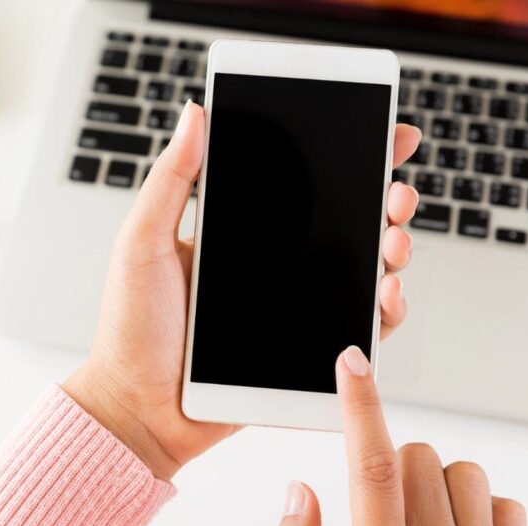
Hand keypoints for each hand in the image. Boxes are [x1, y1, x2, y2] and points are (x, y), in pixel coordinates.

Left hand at [64, 101, 422, 480]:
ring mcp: (290, 307)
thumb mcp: (142, 244)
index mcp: (237, 233)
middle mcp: (271, 265)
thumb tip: (195, 113)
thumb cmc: (131, 330)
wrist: (138, 409)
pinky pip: (355, 328)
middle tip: (396, 194)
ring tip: (395, 242)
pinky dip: (382, 313)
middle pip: (344, 224)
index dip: (346, 158)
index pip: (301, 184)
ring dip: (392, 251)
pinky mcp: (302, 351)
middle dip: (384, 203)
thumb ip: (170, 181)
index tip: (386, 135)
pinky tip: (386, 296)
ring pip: (360, 272)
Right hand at [269, 346, 527, 525]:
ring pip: (464, 473)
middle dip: (390, 461)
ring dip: (436, 482)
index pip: (370, 461)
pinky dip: (484, 510)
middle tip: (377, 505)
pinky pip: (508, 509)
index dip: (359, 403)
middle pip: (415, 456)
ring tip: (418, 522)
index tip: (352, 363)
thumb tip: (300, 494)